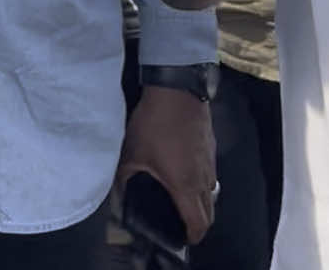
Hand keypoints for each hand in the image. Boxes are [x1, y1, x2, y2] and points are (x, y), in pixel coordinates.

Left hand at [116, 84, 216, 243]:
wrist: (176, 89)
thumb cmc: (153, 124)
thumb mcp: (133, 151)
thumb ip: (125, 176)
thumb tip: (116, 190)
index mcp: (185, 186)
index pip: (198, 223)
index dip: (193, 236)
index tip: (183, 239)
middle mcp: (203, 178)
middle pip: (210, 212)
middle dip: (198, 222)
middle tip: (182, 222)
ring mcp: (211, 161)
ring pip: (212, 191)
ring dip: (201, 200)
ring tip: (182, 197)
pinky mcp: (212, 145)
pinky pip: (211, 172)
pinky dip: (202, 180)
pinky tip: (186, 169)